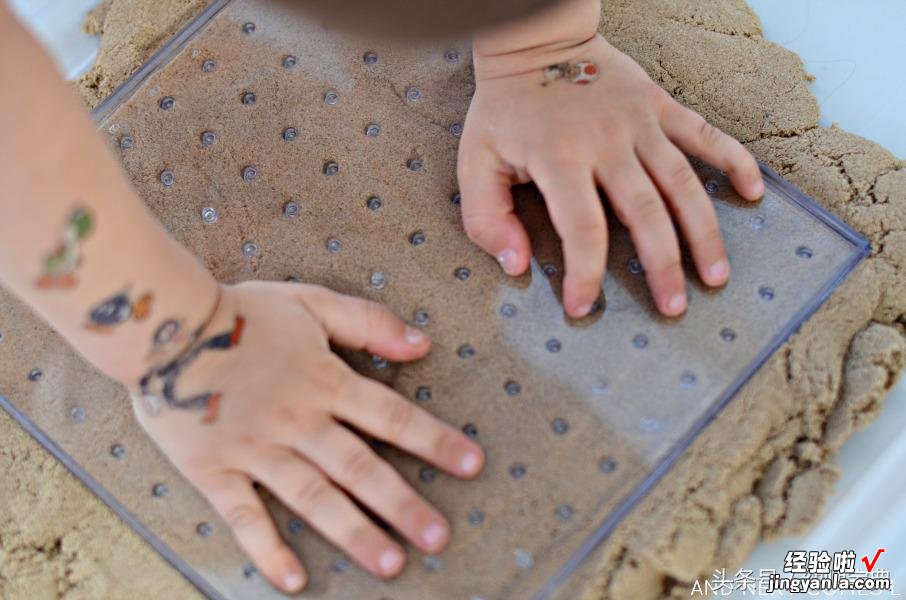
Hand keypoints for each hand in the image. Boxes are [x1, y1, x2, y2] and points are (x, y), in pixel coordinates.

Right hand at [132, 281, 483, 592]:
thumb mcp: (311, 302)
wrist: (164, 323)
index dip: (434, 440)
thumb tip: (422, 343)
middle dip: (402, 504)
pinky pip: (244, 515)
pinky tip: (292, 581)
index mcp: (324, 381)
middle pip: (359, 467)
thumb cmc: (242, 311)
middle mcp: (297, 421)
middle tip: (438, 537)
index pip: (390, 417)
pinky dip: (266, 549)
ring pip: (313, 497)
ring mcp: (256, 449)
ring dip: (353, 532)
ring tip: (390, 564)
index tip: (471, 464)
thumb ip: (367, 322)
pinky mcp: (215, 470)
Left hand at [459, 32, 763, 317]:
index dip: (586, 275)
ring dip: (704, 232)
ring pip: (683, 183)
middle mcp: (607, 142)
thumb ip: (486, 218)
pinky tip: (753, 192)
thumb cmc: (504, 109)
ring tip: (715, 276)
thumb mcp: (475, 161)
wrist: (534, 43)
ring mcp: (639, 122)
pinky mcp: (659, 105)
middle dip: (663, 266)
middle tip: (674, 308)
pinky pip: (705, 134)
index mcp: (560, 159)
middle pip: (646, 213)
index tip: (583, 307)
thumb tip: (516, 265)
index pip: (582, 230)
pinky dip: (734, 160)